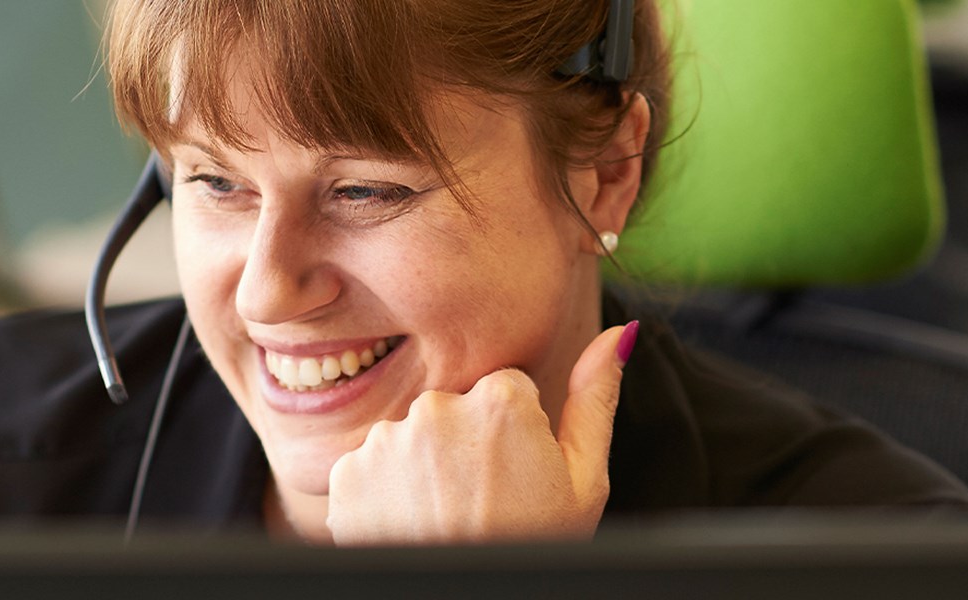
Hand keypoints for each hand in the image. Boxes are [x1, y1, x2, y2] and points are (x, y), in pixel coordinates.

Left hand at [326, 322, 636, 544]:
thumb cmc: (532, 550)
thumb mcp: (583, 482)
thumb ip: (594, 398)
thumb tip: (618, 331)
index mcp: (502, 400)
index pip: (506, 390)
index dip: (514, 434)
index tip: (514, 474)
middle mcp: (438, 407)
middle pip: (456, 409)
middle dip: (466, 446)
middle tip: (481, 501)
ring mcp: (387, 439)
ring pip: (411, 436)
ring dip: (424, 468)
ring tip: (445, 516)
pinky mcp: (349, 472)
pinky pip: (371, 466)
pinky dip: (386, 492)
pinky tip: (410, 524)